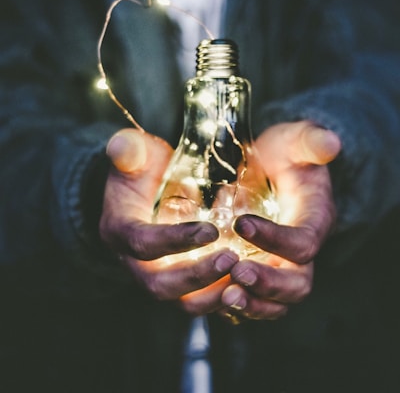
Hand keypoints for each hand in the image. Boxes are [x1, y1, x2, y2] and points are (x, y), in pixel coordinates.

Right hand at [99, 128, 237, 308]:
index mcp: (120, 231)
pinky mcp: (179, 282)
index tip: (211, 230)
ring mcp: (157, 275)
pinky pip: (199, 300)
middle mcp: (135, 262)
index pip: (143, 243)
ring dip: (213, 294)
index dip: (174, 240)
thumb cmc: (142, 171)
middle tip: (232, 259)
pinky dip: (222, 298)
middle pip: (160, 285)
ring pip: (181, 301)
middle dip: (197, 276)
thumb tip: (121, 146)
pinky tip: (248, 285)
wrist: (144, 192)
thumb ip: (129, 150)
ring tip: (245, 277)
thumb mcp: (135, 155)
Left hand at [220, 121, 341, 321]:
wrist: (271, 168)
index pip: (303, 243)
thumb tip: (330, 142)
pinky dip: (236, 304)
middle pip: (297, 284)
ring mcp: (280, 264)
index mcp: (314, 220)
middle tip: (236, 273)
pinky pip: (253, 299)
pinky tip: (212, 295)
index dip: (276, 239)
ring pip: (276, 302)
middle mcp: (301, 251)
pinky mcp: (260, 270)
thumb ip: (310, 141)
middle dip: (268, 283)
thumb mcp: (296, 141)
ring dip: (252, 304)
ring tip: (225, 296)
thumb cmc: (284, 154)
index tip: (241, 223)